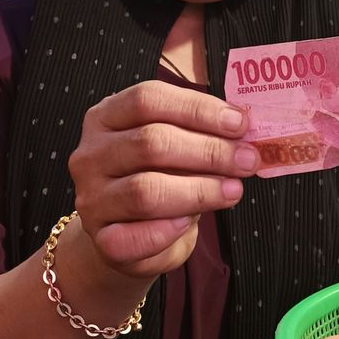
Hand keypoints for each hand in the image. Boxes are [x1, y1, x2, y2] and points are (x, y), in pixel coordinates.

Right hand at [68, 81, 256, 277]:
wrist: (127, 234)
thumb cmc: (158, 179)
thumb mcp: (175, 147)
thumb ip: (201, 134)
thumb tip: (244, 131)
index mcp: (107, 117)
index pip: (148, 99)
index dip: (198, 109)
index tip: (240, 124)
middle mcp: (92, 154)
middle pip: (151, 143)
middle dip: (209, 151)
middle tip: (247, 160)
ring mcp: (91, 198)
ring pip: (146, 190)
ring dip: (200, 190)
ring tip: (233, 191)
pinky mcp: (100, 239)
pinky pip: (133, 237)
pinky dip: (167, 230)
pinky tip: (189, 223)